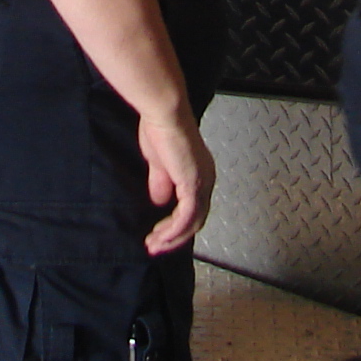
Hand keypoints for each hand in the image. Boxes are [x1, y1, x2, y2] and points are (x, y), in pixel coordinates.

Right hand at [137, 106, 214, 254]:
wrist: (164, 114)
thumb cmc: (160, 129)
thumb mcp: (158, 162)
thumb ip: (161, 181)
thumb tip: (160, 201)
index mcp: (200, 172)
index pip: (193, 207)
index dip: (177, 224)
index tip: (158, 233)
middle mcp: (206, 179)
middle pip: (195, 219)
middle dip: (174, 236)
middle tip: (155, 245)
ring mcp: (202, 183)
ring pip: (192, 223)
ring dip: (172, 237)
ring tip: (153, 245)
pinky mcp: (194, 185)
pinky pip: (186, 218)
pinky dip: (174, 231)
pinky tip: (160, 238)